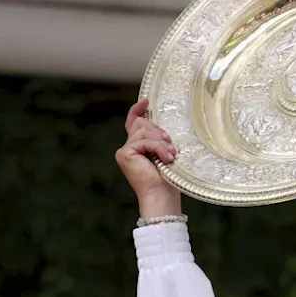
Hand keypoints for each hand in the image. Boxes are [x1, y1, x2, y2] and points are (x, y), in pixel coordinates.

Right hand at [116, 98, 181, 217]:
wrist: (160, 195)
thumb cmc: (166, 178)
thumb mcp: (164, 153)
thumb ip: (158, 139)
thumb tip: (161, 130)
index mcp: (136, 147)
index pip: (134, 123)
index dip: (138, 110)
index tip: (147, 102)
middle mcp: (128, 147)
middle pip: (142, 124)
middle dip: (158, 132)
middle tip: (170, 146)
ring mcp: (125, 150)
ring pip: (144, 131)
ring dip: (161, 142)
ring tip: (170, 155)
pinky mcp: (125, 153)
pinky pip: (145, 141)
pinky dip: (158, 148)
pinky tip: (166, 158)